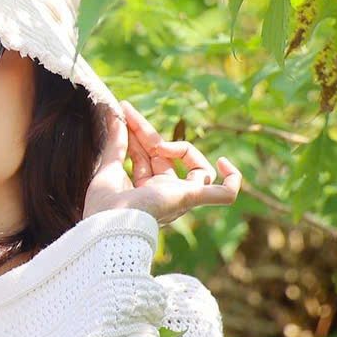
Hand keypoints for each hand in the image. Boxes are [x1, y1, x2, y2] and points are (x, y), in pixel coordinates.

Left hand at [83, 100, 240, 225]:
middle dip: (146, 132)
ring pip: (193, 167)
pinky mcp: (190, 197)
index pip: (147, 156)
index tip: (123, 114)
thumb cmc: (104, 206)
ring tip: (157, 143)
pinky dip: (232, 181)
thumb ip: (115, 143)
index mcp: (143, 192)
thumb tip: (114, 114)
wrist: (108, 225)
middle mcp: (164, 195)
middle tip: (127, 111)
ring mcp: (179, 197)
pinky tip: (224, 163)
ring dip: (178, 146)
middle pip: (165, 156)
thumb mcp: (108, 167)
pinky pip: (223, 194)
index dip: (137, 134)